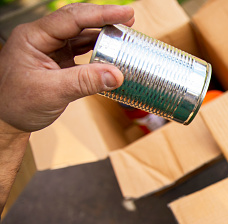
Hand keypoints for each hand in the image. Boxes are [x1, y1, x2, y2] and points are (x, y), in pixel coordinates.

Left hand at [0, 3, 133, 133]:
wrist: (5, 120)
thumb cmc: (17, 104)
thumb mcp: (52, 92)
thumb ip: (85, 81)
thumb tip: (117, 75)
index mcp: (33, 37)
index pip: (71, 18)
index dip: (100, 14)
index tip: (125, 13)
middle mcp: (42, 38)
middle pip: (77, 20)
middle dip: (104, 18)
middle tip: (130, 19)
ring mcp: (51, 48)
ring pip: (81, 34)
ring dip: (103, 34)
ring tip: (125, 34)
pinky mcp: (59, 60)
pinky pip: (82, 49)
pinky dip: (99, 50)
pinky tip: (112, 51)